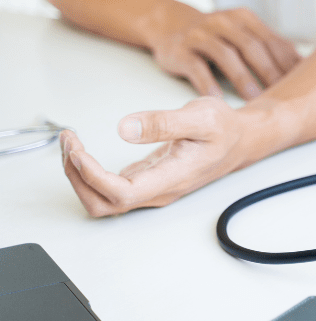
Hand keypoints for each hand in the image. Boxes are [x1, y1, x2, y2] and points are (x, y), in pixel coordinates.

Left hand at [60, 97, 262, 216]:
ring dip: (79, 177)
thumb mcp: (201, 116)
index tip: (81, 150)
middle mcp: (158, 190)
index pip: (121, 194)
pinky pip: (109, 190)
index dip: (93, 176)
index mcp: (171, 178)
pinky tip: (84, 151)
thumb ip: (163, 122)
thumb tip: (124, 128)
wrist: (241, 139)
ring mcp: (151, 188)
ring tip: (72, 146)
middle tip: (70, 143)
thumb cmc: (225, 129)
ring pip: (103, 201)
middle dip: (77, 177)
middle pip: (104, 204)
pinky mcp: (147, 181)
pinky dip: (88, 173)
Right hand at [150, 7, 300, 98]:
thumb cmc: (216, 35)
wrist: (168, 23)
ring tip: (255, 99)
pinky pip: (196, 68)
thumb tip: (303, 65)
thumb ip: (268, 45)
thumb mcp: (241, 32)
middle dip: (269, 72)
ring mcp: (200, 34)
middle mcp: (223, 22)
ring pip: (225, 56)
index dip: (286, 62)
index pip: (271, 41)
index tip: (301, 83)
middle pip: (251, 47)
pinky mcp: (180, 50)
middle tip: (283, 94)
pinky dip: (208, 84)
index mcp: (244, 18)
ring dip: (243, 79)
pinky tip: (218, 101)